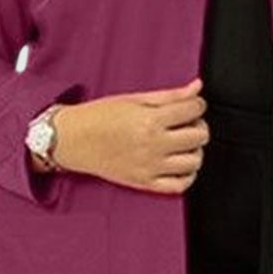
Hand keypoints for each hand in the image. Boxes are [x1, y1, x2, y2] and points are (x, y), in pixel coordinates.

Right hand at [50, 79, 209, 193]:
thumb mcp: (134, 99)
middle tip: (188, 123)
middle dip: (199, 126)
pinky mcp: (144, 183)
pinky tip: (181, 165)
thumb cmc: (99, 117)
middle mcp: (153, 145)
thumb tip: (196, 87)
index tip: (192, 105)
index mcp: (150, 120)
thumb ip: (170, 95)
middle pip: (199, 136)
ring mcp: (150, 167)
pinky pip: (179, 186)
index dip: (198, 105)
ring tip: (184, 144)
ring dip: (195, 151)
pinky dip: (187, 176)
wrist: (73, 139)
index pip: (194, 110)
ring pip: (194, 162)